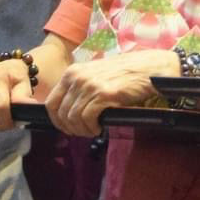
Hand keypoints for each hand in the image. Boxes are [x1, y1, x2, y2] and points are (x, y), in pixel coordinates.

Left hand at [45, 50, 176, 137]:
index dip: (57, 121)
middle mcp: (77, 77)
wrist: (148, 68)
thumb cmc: (124, 73)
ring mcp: (89, 85)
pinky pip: (87, 118)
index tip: (67, 128)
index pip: (51, 103)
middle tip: (83, 132)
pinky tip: (100, 128)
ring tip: (94, 130)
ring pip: (73, 118)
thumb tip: (68, 112)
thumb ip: (80, 89)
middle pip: (61, 114)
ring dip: (82, 130)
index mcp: (72, 73)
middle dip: (71, 128)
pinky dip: (92, 128)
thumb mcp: (95, 75)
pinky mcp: (103, 94)